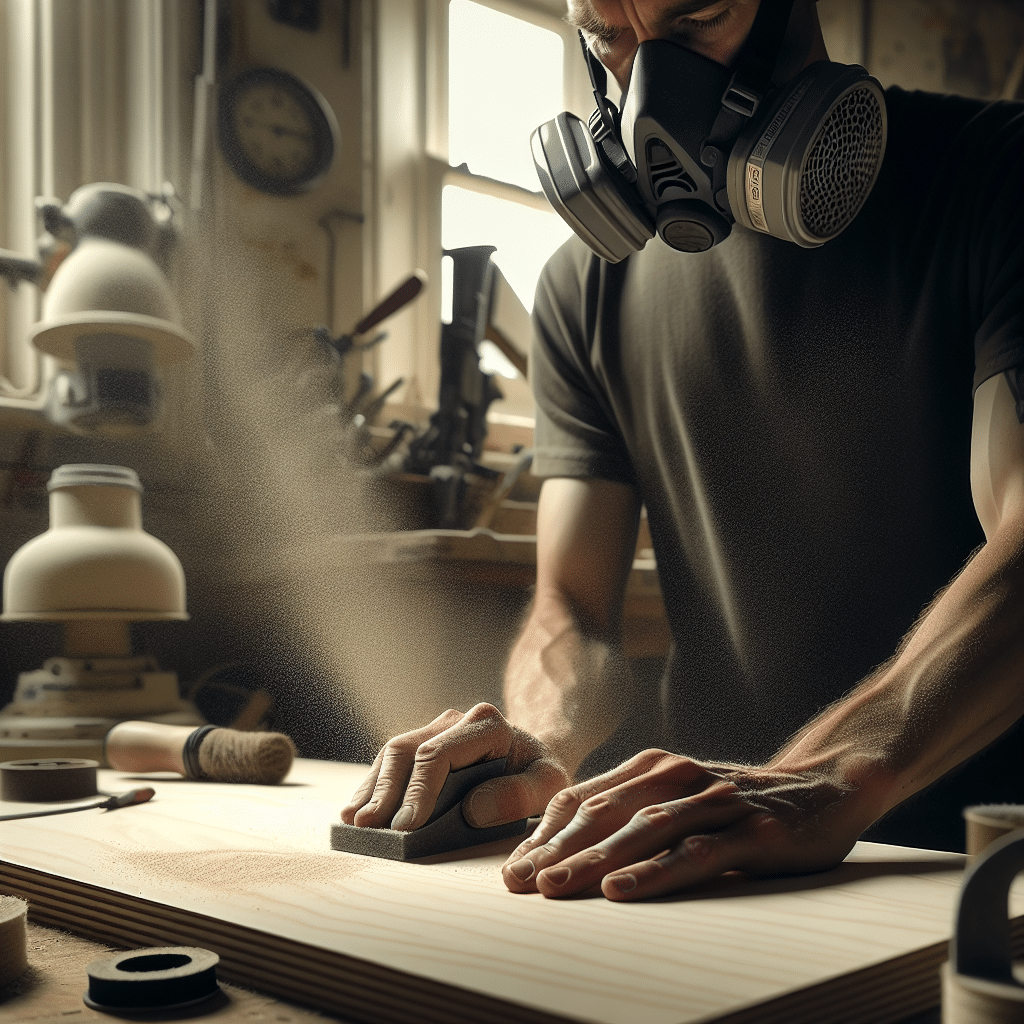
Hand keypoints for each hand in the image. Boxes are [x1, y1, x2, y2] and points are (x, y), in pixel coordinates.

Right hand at [341, 703, 569, 830]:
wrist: (535, 757)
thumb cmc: (540, 774)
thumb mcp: (549, 785)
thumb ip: (518, 795)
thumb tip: (473, 809)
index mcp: (487, 724)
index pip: (439, 755)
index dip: (418, 791)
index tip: (406, 827)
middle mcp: (455, 720)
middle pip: (407, 750)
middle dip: (385, 791)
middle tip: (368, 827)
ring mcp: (435, 729)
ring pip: (393, 753)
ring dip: (372, 789)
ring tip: (355, 822)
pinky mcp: (422, 744)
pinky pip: (391, 762)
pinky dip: (373, 786)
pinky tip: (358, 810)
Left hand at [501, 749, 865, 900]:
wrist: (822, 786)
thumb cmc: (736, 802)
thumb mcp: (678, 796)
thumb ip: (631, 811)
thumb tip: (566, 845)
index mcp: (651, 767)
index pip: (585, 800)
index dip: (544, 834)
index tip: (511, 868)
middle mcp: (676, 777)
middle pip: (603, 814)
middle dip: (555, 850)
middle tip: (516, 884)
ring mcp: (713, 802)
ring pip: (642, 832)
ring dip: (593, 861)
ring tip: (553, 888)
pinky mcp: (750, 831)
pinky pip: (695, 854)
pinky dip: (655, 872)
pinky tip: (622, 890)